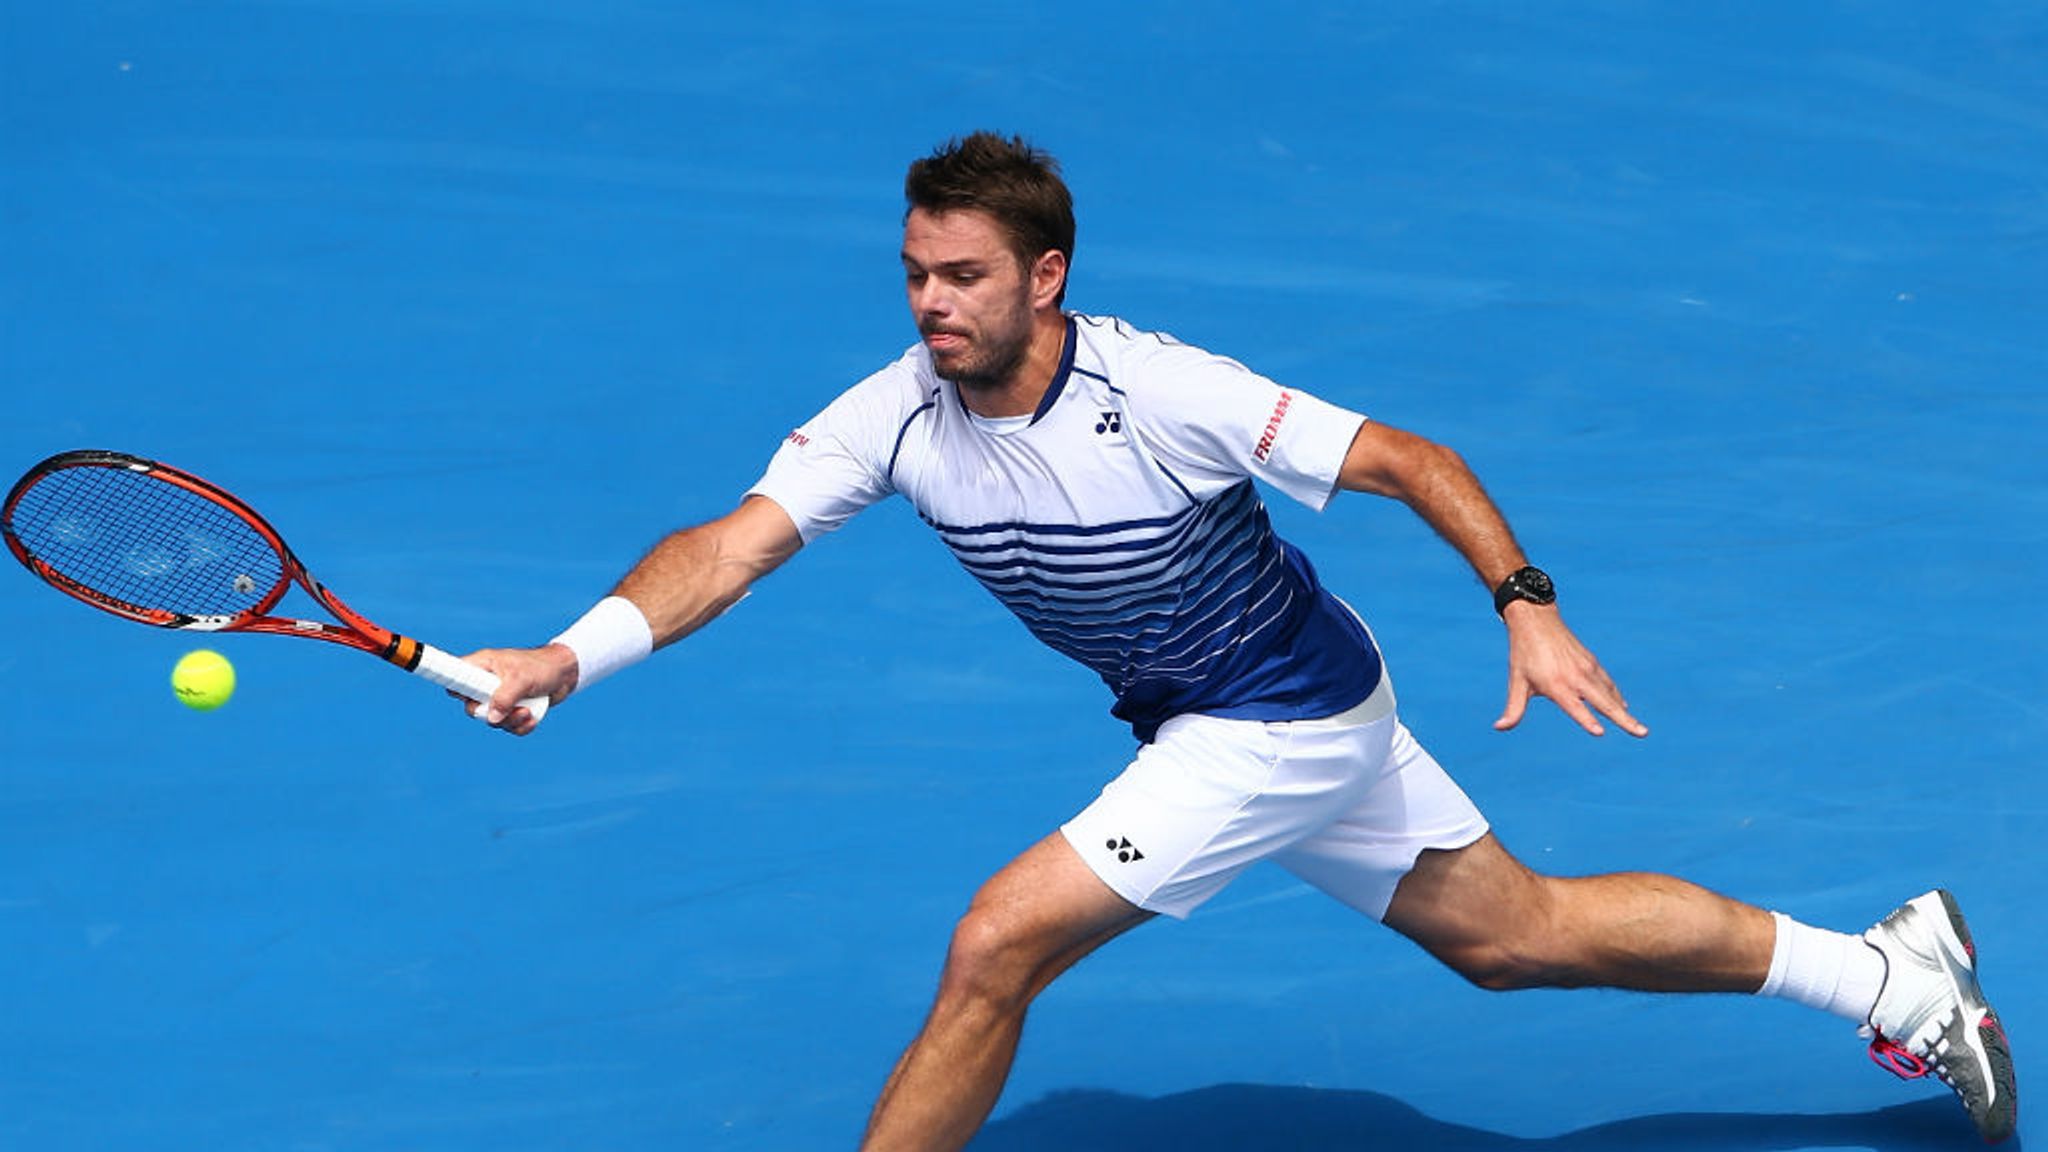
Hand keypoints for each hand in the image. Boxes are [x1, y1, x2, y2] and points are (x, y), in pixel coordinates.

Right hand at [456, 642, 579, 735]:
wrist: (566, 674)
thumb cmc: (541, 667)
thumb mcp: (521, 679)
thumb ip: (504, 698)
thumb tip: (491, 718)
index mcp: (482, 666)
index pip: (456, 678)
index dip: (456, 690)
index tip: (468, 697)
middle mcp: (487, 683)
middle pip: (472, 708)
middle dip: (491, 715)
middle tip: (509, 710)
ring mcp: (499, 698)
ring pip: (492, 720)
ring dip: (511, 722)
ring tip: (528, 712)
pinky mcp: (512, 709)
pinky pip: (508, 726)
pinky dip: (520, 726)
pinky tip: (533, 718)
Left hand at [1494, 602, 1647, 737]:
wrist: (1536, 621)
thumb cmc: (1523, 654)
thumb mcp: (1517, 682)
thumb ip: (1513, 709)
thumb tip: (1499, 727)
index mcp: (1556, 684)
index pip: (1574, 707)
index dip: (1586, 719)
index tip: (1600, 732)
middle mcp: (1576, 677)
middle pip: (1604, 702)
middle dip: (1623, 719)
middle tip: (1642, 733)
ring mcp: (1587, 668)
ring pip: (1610, 694)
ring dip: (1624, 711)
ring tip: (1640, 728)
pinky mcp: (1591, 662)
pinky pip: (1607, 683)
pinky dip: (1616, 696)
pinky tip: (1622, 706)